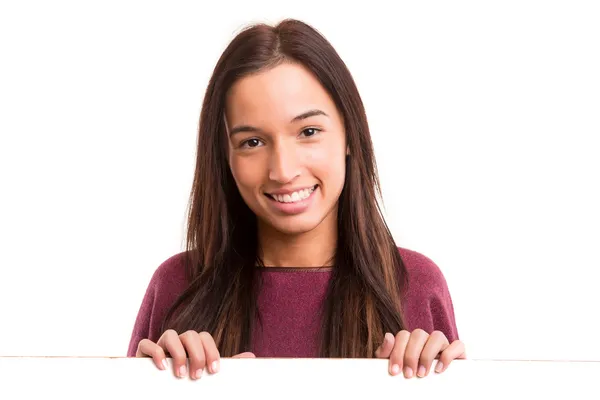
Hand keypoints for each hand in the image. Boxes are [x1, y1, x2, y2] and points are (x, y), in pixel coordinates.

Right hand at [136, 329, 254, 379]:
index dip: (211, 351)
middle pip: (190, 334)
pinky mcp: (142, 354)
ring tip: (181, 374)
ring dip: (178, 353)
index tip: (214, 371)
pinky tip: (162, 367)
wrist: (160, 393)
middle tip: (197, 376)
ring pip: (170, 335)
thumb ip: (227, 365)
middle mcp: (178, 342)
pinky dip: (155, 352)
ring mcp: (160, 346)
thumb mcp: (206, 375)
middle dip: (197, 354)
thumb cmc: (185, 383)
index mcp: (193, 346)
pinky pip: (146, 344)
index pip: (205, 337)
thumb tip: (251, 356)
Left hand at [375, 329, 465, 377]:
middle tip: (409, 375)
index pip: (403, 335)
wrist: (428, 391)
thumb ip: (386, 353)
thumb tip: (388, 336)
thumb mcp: (395, 366)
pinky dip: (449, 355)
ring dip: (428, 354)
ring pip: (437, 335)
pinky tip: (439, 369)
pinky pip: (457, 345)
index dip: (397, 352)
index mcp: (411, 340)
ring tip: (422, 373)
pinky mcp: (458, 352)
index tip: (395, 371)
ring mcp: (442, 344)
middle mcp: (426, 339)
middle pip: (418, 334)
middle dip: (411, 355)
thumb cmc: (409, 375)